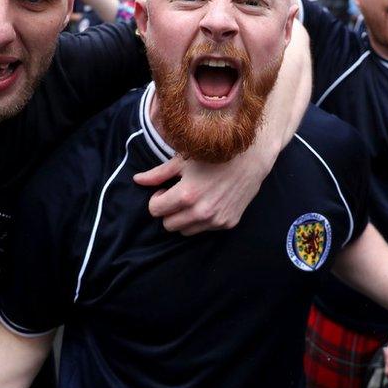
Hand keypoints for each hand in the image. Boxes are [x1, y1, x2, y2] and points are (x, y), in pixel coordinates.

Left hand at [133, 152, 266, 235]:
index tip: (165, 190)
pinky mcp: (227, 223)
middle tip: (177, 196)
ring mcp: (215, 220)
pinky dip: (202, 220)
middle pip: (168, 225)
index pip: (155, 210)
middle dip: (168, 211)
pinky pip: (204, 230)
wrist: (250, 159)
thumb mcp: (182, 160)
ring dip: (184, 219)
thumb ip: (158, 174)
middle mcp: (200, 212)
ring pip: (185, 231)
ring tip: (193, 200)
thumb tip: (137, 181)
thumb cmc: (214, 155)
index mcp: (185, 195)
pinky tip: (209, 202)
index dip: (156, 199)